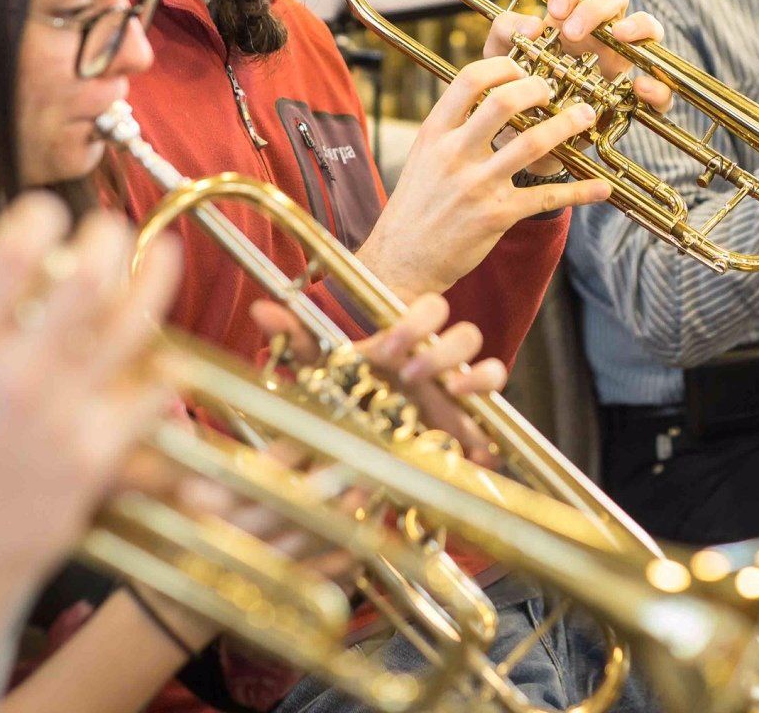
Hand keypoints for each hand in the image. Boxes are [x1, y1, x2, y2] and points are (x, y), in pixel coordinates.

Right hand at [0, 195, 179, 613]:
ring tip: (164, 257)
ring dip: (155, 284)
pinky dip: (165, 369)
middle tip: (113, 227)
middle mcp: (10, 382)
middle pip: (84, 282)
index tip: (49, 210)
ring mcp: (58, 420)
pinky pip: (149, 399)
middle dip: (109, 239)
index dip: (39, 219)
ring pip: (130, 330)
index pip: (8, 260)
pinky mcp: (95, 460)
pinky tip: (169, 349)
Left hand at [251, 292, 507, 465]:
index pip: (431, 310)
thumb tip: (263, 308)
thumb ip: (294, 339)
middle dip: (442, 349)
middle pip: (466, 334)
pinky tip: (470, 440)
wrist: (353, 449)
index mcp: (408, 342)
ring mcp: (455, 396)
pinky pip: (495, 421)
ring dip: (474, 377)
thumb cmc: (342, 399)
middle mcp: (437, 363)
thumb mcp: (317, 371)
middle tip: (407, 372)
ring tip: (446, 392)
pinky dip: (488, 430)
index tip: (386, 345)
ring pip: (492, 369)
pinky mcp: (465, 430)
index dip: (418, 320)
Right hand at [360, 53, 610, 299]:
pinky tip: (601, 188)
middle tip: (553, 90)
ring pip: (532, 144)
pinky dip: (580, 192)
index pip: (469, 80)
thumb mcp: (424, 154)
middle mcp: (455, 154)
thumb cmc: (418, 202)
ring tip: (585, 115)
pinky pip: (546, 197)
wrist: (404, 257)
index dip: (502, 66)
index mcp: (435, 133)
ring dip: (566, 125)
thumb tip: (487, 95)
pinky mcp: (497, 216)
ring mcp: (477, 186)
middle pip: (503, 102)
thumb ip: (453, 126)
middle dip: (537, 88)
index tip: (521, 69)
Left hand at [489, 0, 671, 123]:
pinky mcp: (634, 96)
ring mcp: (623, 59)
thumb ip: (505, 33)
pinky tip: (639, 88)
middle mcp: (602, 31)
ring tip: (619, 36)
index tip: (555, 10)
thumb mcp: (502, 58)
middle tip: (571, 33)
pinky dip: (658, 86)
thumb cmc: (519, 86)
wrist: (526, 136)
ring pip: (649, 28)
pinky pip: (662, 88)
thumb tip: (531, 24)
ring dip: (637, 26)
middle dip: (596, 7)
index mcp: (571, 14)